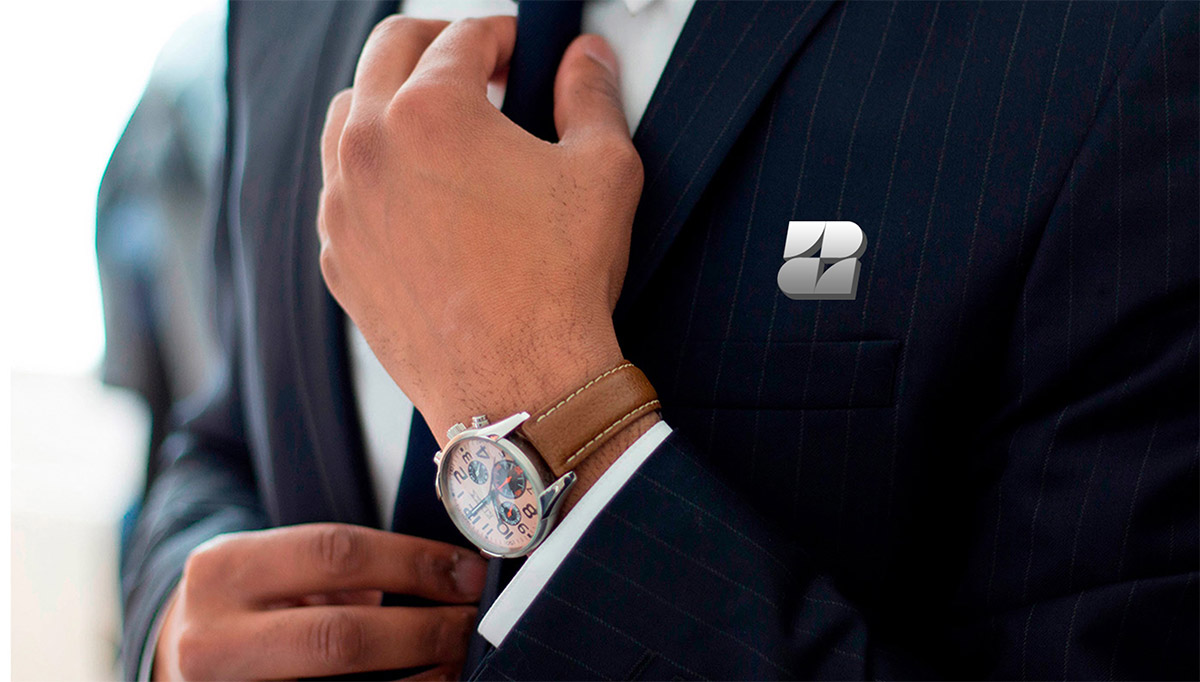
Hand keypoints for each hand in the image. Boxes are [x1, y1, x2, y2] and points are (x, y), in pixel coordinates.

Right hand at [152, 524, 486, 679]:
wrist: (181, 656)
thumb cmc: (247, 603)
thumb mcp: (273, 565)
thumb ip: (342, 565)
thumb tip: (451, 573)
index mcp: (225, 571)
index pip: (336, 553)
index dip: (414, 562)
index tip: (468, 572)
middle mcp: (214, 638)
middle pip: (340, 637)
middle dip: (424, 630)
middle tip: (474, 623)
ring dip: (420, 679)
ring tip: (461, 661)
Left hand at [317, 16, 644, 442]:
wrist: (520, 386)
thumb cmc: (559, 284)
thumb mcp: (603, 171)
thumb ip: (592, 95)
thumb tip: (587, 59)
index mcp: (430, 111)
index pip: (462, 35)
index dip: (502, 34)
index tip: (520, 50)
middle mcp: (369, 148)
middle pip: (388, 51)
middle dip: (437, 44)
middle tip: (478, 67)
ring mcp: (343, 206)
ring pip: (349, 115)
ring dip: (393, 101)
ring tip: (441, 126)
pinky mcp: (338, 257)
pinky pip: (342, 189)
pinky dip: (374, 172)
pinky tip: (418, 195)